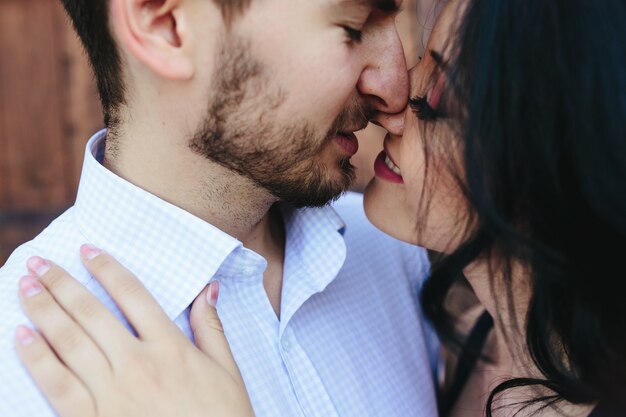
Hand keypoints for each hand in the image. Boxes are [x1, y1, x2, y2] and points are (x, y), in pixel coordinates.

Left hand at [15, 245, 254, 416]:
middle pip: (91, 313)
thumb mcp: (226, 370)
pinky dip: (37, 359)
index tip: (87, 250)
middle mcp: (138, 363)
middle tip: (39, 264)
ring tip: (25, 288)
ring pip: (70, 343)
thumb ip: (211, 327)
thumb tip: (207, 288)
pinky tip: (22, 337)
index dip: (107, 268)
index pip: (132, 294)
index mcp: (170, 347)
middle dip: (61, 284)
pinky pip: (58, 386)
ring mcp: (113, 393)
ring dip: (44, 311)